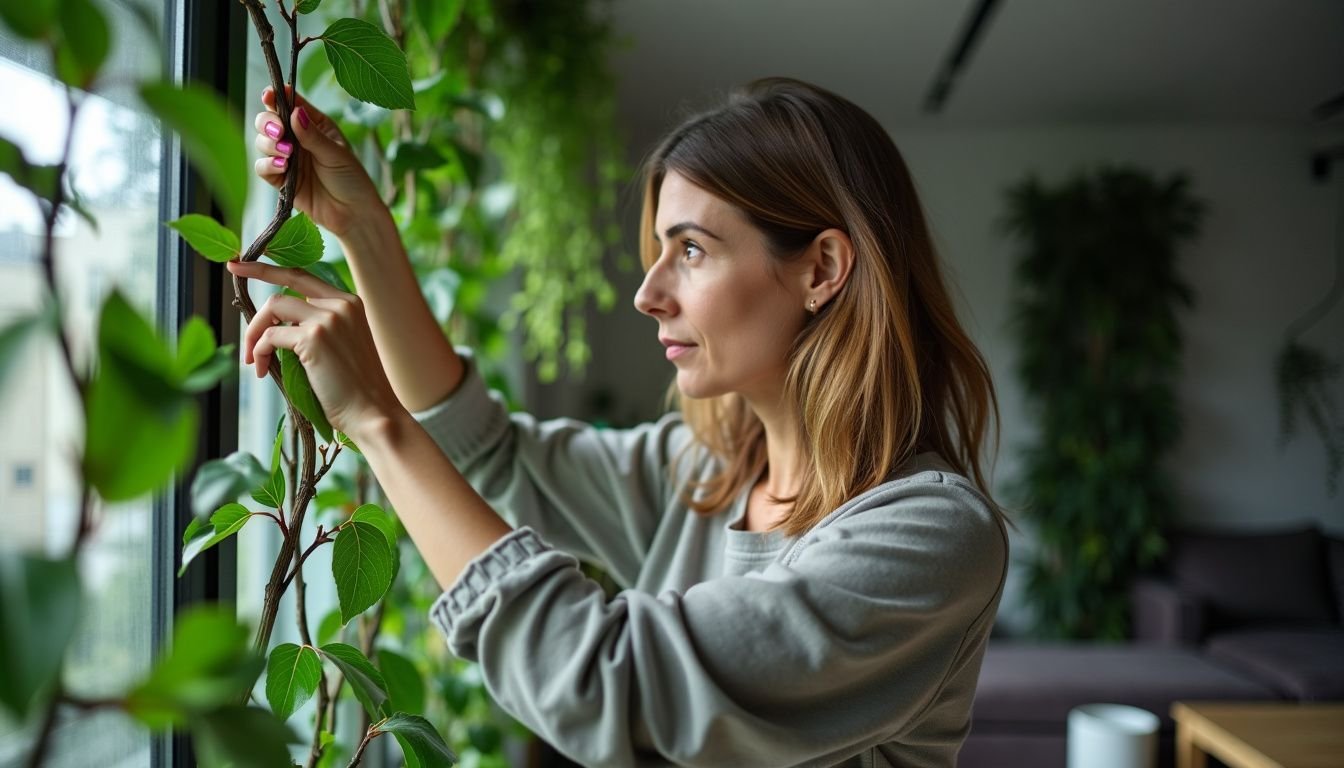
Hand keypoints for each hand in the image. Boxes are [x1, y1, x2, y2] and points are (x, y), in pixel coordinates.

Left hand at [227, 259, 405, 441]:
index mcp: (351, 303)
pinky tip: (263, 370)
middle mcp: (340, 304)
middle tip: (247, 345)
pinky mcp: (313, 337)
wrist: (373, 412)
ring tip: (255, 361)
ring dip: (255, 335)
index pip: (302, 276)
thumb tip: (278, 326)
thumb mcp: (342, 346)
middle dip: (257, 317)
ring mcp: (328, 318)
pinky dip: (259, 352)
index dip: (267, 270)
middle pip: (281, 293)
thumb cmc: (356, 389)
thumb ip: (318, 327)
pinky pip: (270, 337)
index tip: (239, 267)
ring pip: (272, 309)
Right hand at [254, 86, 382, 237]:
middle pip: (269, 121)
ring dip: (269, 144)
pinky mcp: (281, 180)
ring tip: (287, 154)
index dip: (277, 97)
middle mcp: (297, 138)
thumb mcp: (336, 154)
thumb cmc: (351, 179)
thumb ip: (312, 135)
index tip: (269, 95)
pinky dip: (268, 165)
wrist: (353, 214)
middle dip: (268, 123)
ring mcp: (288, 158)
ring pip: (262, 142)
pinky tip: (283, 166)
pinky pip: (263, 168)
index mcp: (314, 125)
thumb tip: (295, 112)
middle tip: (279, 132)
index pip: (290, 104)